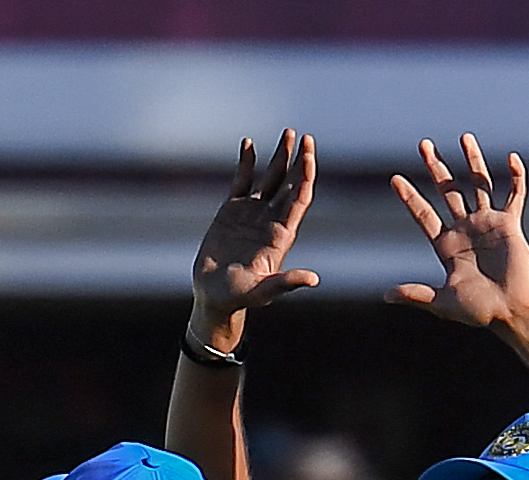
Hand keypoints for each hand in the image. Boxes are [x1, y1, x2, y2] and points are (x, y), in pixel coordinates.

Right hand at [189, 130, 320, 346]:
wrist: (215, 296)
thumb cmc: (239, 297)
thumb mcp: (263, 291)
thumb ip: (285, 282)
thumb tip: (313, 279)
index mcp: (282, 234)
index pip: (299, 199)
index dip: (305, 176)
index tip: (308, 155)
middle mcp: (271, 219)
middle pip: (290, 183)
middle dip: (298, 160)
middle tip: (304, 137)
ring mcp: (252, 213)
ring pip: (271, 178)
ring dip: (280, 156)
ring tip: (288, 133)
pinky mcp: (232, 211)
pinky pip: (242, 181)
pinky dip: (246, 162)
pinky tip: (248, 143)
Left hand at [387, 134, 528, 330]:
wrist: (511, 311)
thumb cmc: (478, 311)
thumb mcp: (443, 303)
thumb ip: (416, 295)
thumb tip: (386, 296)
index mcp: (445, 246)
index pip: (423, 215)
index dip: (410, 197)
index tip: (395, 179)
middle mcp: (464, 230)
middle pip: (447, 191)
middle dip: (435, 168)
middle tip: (423, 145)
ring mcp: (487, 224)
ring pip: (478, 185)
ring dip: (471, 161)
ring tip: (463, 137)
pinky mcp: (510, 225)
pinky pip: (514, 195)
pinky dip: (515, 177)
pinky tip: (510, 158)